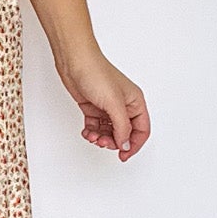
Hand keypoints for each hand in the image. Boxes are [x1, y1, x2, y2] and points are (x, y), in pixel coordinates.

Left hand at [55, 45, 149, 160]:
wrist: (74, 62)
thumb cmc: (96, 73)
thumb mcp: (114, 104)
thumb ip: (122, 127)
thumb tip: (125, 144)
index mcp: (135, 102)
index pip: (142, 130)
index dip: (134, 145)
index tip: (123, 155)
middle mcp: (123, 106)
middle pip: (124, 134)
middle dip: (113, 142)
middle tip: (102, 142)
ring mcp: (108, 107)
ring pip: (109, 132)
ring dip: (101, 138)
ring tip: (92, 136)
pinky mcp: (94, 108)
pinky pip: (97, 127)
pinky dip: (92, 132)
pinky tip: (87, 131)